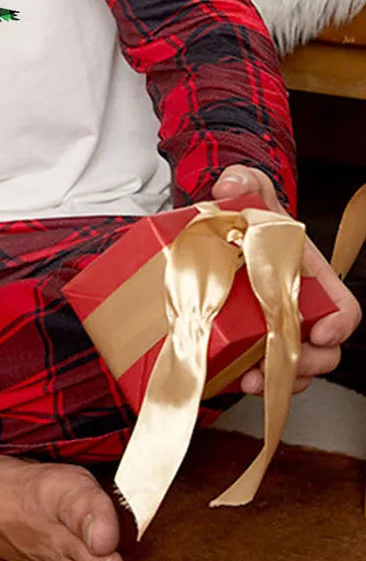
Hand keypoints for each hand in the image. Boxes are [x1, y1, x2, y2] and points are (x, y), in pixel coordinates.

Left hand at [211, 164, 361, 394]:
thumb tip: (232, 185)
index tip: (321, 332)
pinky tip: (230, 377)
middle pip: (322, 349)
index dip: (340, 325)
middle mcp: (297, 306)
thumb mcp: (247, 189)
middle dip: (307, 364)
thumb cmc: (246, 213)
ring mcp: (272, 326)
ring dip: (277, 380)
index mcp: (310, 277)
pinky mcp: (245, 338)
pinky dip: (250, 378)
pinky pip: (259, 369)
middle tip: (280, 366)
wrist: (218, 226)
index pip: (342, 308)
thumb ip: (243, 180)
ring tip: (251, 379)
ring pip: (292, 367)